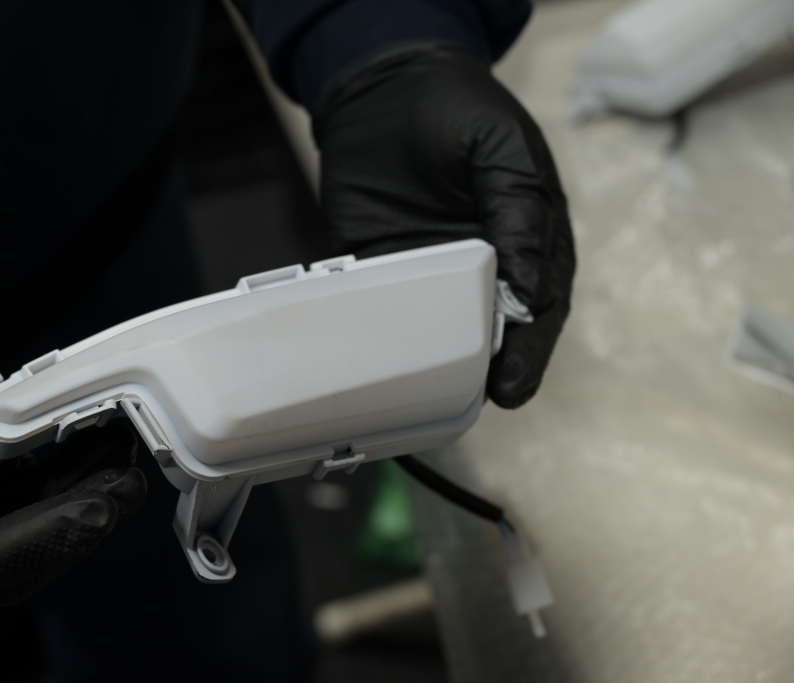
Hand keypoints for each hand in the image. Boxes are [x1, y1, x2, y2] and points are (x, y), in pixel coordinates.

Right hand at [0, 279, 144, 609]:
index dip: (36, 545)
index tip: (94, 510)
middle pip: (7, 554)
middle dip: (73, 525)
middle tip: (126, 485)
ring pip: (23, 518)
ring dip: (77, 494)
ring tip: (122, 460)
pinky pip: (20, 477)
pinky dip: (61, 463)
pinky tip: (93, 439)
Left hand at [313, 44, 575, 407]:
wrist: (386, 88)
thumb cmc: (459, 111)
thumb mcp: (502, 150)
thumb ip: (518, 213)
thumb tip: (530, 292)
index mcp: (530, 237)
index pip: (542, 304)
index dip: (533, 348)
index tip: (516, 384)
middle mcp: (488, 263)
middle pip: (500, 329)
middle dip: (499, 369)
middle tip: (488, 400)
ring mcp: (437, 269)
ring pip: (447, 329)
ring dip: (447, 365)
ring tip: (443, 399)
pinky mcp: (389, 267)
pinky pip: (390, 309)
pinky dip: (389, 338)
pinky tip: (388, 366)